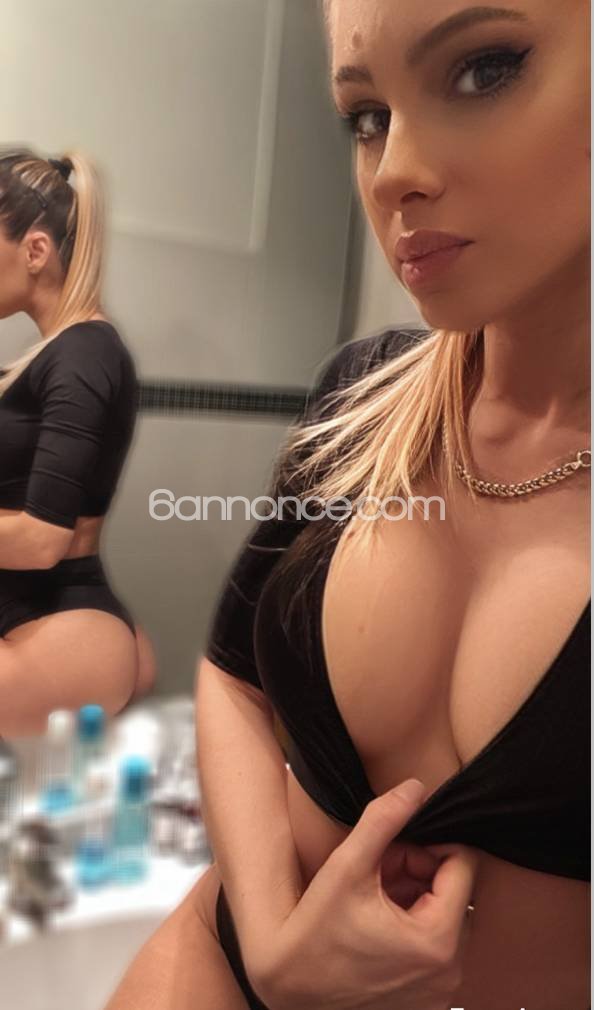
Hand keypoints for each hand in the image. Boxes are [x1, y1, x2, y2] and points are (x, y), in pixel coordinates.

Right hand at [247, 778, 477, 1009]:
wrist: (290, 990)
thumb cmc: (314, 933)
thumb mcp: (346, 867)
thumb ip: (383, 820)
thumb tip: (416, 787)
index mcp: (437, 941)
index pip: (463, 866)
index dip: (428, 846)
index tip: (394, 849)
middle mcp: (450, 973)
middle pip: (454, 892)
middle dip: (419, 872)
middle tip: (378, 872)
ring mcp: (440, 992)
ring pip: (444, 918)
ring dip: (415, 897)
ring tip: (374, 897)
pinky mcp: (428, 1002)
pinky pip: (435, 948)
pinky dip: (412, 927)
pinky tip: (378, 924)